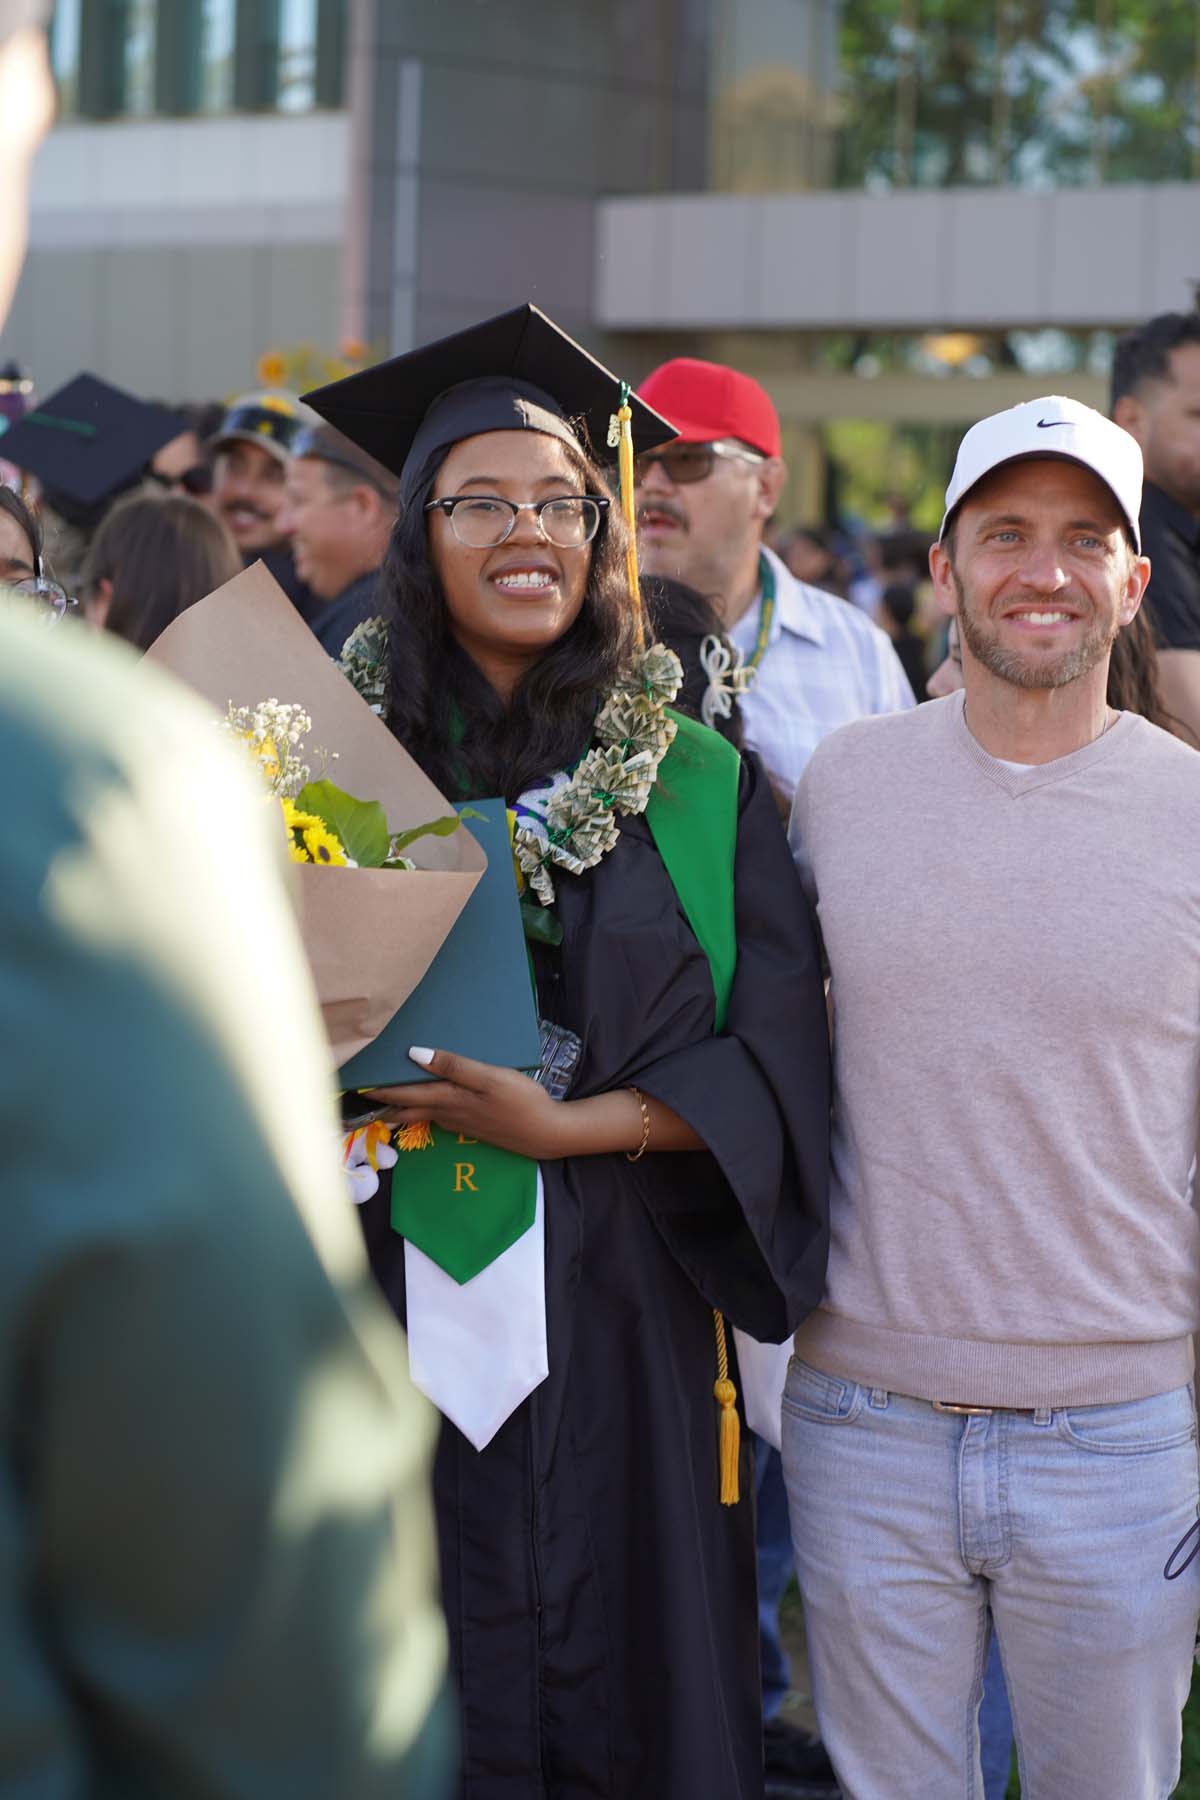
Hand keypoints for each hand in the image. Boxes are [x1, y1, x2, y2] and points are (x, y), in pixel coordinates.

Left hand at [365, 1046, 568, 1160]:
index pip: (404, 1093)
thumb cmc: (521, 1102)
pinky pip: (438, 1116)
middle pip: (407, 1108)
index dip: (378, 1089)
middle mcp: (448, 1114)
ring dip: (402, 1106)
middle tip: (361, 1094)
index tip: (355, 1082)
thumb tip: (414, 1053)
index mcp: (449, 1099)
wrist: (547, 1134)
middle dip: (383, 1102)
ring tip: (386, 1097)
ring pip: (422, 1113)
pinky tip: (427, 1102)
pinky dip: (424, 1108)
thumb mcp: (490, 1078)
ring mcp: (460, 1123)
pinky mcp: (472, 1126)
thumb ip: (454, 1066)